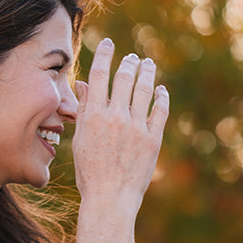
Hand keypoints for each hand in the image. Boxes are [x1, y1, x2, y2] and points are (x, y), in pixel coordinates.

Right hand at [71, 39, 168, 206]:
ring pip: (144, 90)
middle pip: (124, 78)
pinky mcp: (152, 139)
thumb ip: (84, 110)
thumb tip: (86, 85)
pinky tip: (162, 90)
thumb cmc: (90, 173)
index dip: (105, 54)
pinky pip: (159, 111)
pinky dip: (161, 97)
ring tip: (148, 64)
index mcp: (94, 115)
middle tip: (134, 57)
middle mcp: (115, 116)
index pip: (100, 74)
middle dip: (129, 63)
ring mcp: (136, 127)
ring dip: (147, 73)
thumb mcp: (81, 140)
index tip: (109, 44)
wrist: (110, 198)